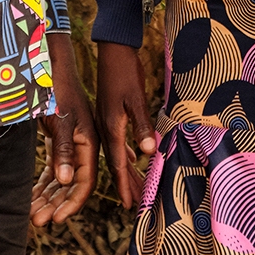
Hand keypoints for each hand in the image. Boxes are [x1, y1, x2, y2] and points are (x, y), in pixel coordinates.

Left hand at [32, 33, 99, 225]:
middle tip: (36, 221)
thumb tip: (66, 181)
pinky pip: (52, 170)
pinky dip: (42, 184)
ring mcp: (71, 145)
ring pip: (60, 181)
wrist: (50, 67)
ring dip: (47, 198)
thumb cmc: (57, 91)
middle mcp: (83, 148)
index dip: (72, 204)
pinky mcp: (59, 141)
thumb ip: (63, 151)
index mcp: (89, 145)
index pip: (85, 183)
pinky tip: (31, 197)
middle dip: (55, 206)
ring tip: (31, 215)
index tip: (56, 220)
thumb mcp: (61, 120)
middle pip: (72, 186)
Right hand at [94, 41, 156, 211]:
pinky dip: (125, 153)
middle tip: (136, 204)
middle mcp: (105, 127)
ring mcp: (105, 120)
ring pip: (116, 152)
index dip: (124, 184)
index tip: (129, 204)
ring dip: (126, 170)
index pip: (119, 163)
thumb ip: (142, 125)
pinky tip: (133, 157)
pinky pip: (116, 140)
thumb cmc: (125, 72)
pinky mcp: (108, 113)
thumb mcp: (136, 98)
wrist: (112, 49)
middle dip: (126, 183)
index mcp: (111, 126)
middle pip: (116, 162)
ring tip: (136, 186)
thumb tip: (150, 152)